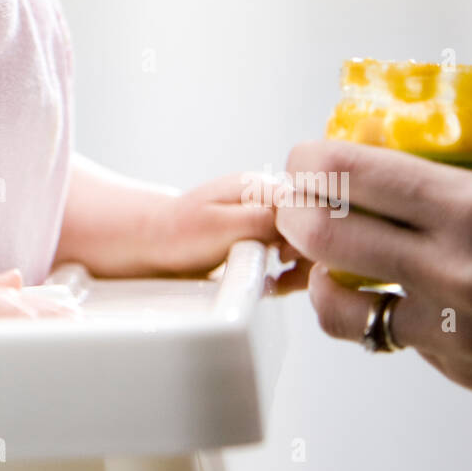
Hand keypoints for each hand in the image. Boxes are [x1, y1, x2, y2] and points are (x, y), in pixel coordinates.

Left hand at [146, 171, 309, 293]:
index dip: (309, 239)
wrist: (154, 244)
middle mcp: (269, 198)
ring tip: (279, 283)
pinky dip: (291, 272)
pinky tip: (275, 282)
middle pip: (316, 225)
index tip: (285, 260)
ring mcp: (268, 217)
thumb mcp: (220, 226)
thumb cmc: (179, 234)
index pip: (312, 208)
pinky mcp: (265, 235)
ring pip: (310, 241)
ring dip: (303, 267)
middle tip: (283, 278)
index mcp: (260, 187)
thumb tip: (301, 224)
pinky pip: (295, 253)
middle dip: (309, 256)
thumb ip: (262, 220)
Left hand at [276, 140, 471, 420]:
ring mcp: (454, 332)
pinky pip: (394, 334)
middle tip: (301, 198)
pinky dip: (386, 306)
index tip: (306, 154)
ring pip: (341, 301)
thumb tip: (414, 167)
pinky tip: (407, 288)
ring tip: (337, 254)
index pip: (353, 173)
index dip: (312, 159)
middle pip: (324, 235)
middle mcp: (457, 273)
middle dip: (298, 210)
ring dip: (326, 271)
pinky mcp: (461, 372)